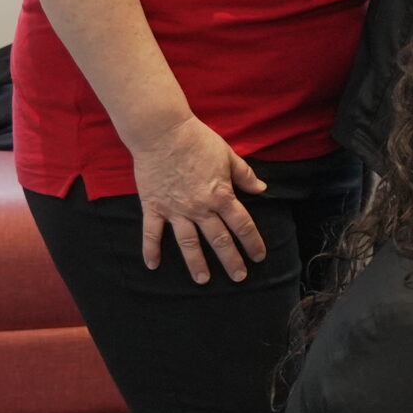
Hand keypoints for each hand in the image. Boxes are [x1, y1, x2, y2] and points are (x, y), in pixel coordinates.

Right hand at [128, 115, 268, 282]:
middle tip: (239, 277)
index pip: (242, 225)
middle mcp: (200, 207)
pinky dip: (150, 249)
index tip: (259, 256)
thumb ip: (244, 175)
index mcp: (221, 195)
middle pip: (219, 240)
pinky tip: (152, 265)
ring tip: (203, 280)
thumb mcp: (228, 155)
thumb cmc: (198, 140)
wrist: (162, 132)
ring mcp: (175, 209)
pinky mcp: (153, 206)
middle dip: (231, 260)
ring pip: (188, 243)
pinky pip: (151, 232)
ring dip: (196, 263)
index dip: (252, 242)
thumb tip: (261, 189)